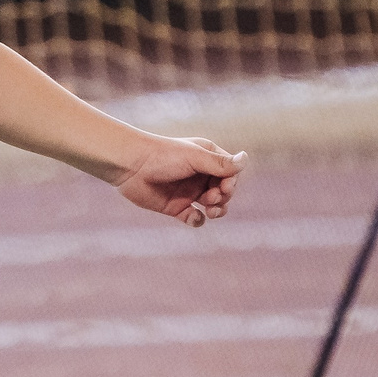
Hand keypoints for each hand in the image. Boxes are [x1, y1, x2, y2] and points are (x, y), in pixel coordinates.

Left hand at [114, 136, 245, 227]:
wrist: (131, 166)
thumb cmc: (163, 156)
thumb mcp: (195, 158)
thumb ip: (220, 164)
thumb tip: (246, 158)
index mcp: (207, 158)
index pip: (230, 174)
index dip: (231, 184)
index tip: (224, 188)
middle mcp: (200, 175)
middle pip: (224, 192)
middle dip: (223, 197)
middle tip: (211, 198)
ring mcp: (189, 192)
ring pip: (213, 206)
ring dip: (217, 210)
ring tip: (210, 210)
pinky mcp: (176, 207)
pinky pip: (195, 218)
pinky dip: (198, 220)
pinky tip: (192, 216)